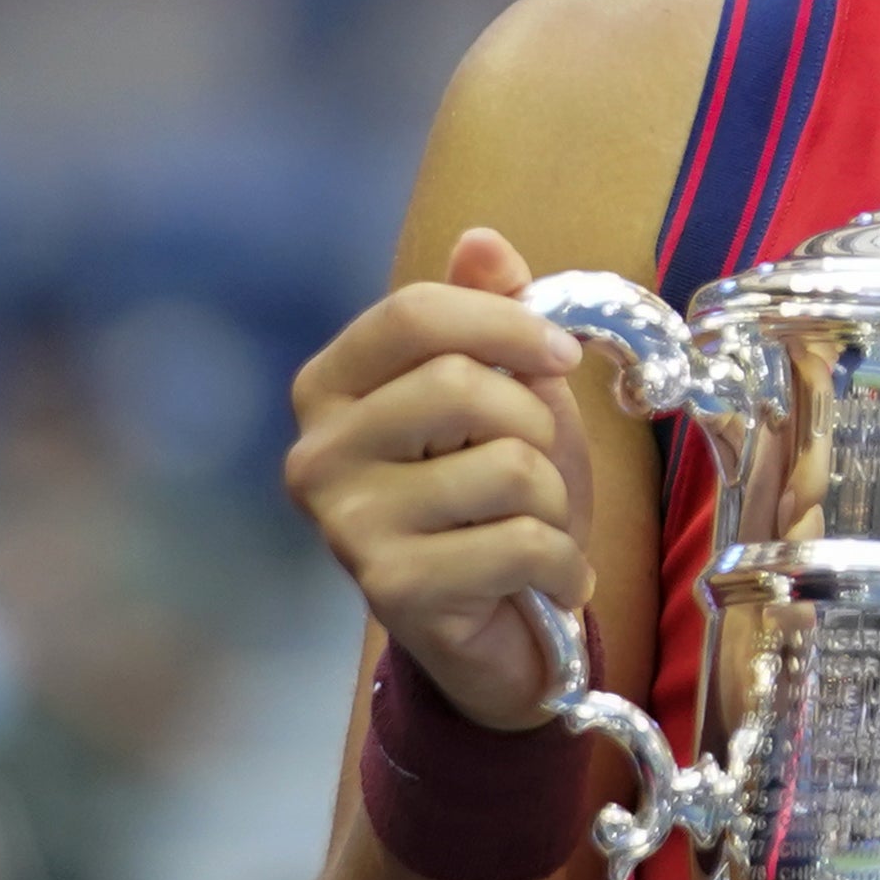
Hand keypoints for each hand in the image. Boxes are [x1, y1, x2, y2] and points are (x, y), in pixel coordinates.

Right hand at [285, 229, 597, 728]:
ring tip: (532, 531)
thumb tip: (482, 240)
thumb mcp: (506, 397)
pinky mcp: (390, 589)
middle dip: (537, 426)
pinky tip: (543, 583)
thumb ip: (490, 317)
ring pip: (507, 467)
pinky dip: (562, 565)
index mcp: (332, 388)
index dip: (505, 322)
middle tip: (539, 472)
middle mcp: (317, 452)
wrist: (501, 639)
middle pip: (461, 384)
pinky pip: (522, 542)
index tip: (560, 355)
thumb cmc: (497, 506)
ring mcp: (345, 524)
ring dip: (553, 503)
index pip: (412, 313)